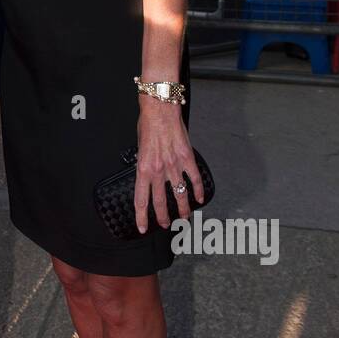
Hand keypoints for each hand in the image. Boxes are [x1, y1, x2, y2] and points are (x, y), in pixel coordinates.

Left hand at [134, 97, 203, 233]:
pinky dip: (198, 190)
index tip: (142, 228)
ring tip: (184, 217)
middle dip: (163, 217)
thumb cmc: (148, 125)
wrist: (160, 109)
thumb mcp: (138, 148)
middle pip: (161, 202)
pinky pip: (194, 179)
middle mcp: (158, 171)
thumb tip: (146, 175)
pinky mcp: (187, 158)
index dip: (142, 217)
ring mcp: (174, 165)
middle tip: (165, 224)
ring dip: (182, 208)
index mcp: (143, 169)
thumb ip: (143, 164)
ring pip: (179, 194)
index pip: (141, 199)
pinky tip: (199, 198)